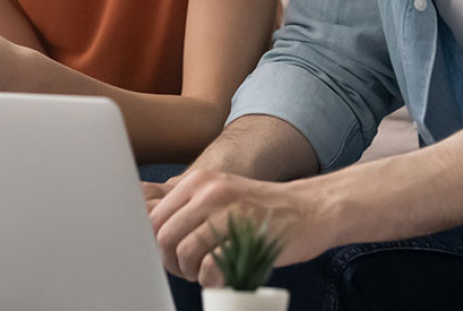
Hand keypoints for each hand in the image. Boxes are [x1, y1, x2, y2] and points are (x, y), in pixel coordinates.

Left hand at [148, 169, 334, 286]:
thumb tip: (152, 237)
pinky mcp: (246, 233)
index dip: (156, 244)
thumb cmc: (263, 211)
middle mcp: (209, 190)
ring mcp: (228, 210)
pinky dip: (212, 280)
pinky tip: (224, 277)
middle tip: (190, 270)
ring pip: (183, 251)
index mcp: (198, 181)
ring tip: (209, 273)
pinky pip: (209, 267)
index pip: (151, 217)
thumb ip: (188, 211)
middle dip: (171, 262)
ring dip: (191, 273)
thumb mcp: (220, 198)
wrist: (311, 209)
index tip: (172, 256)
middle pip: (162, 236)